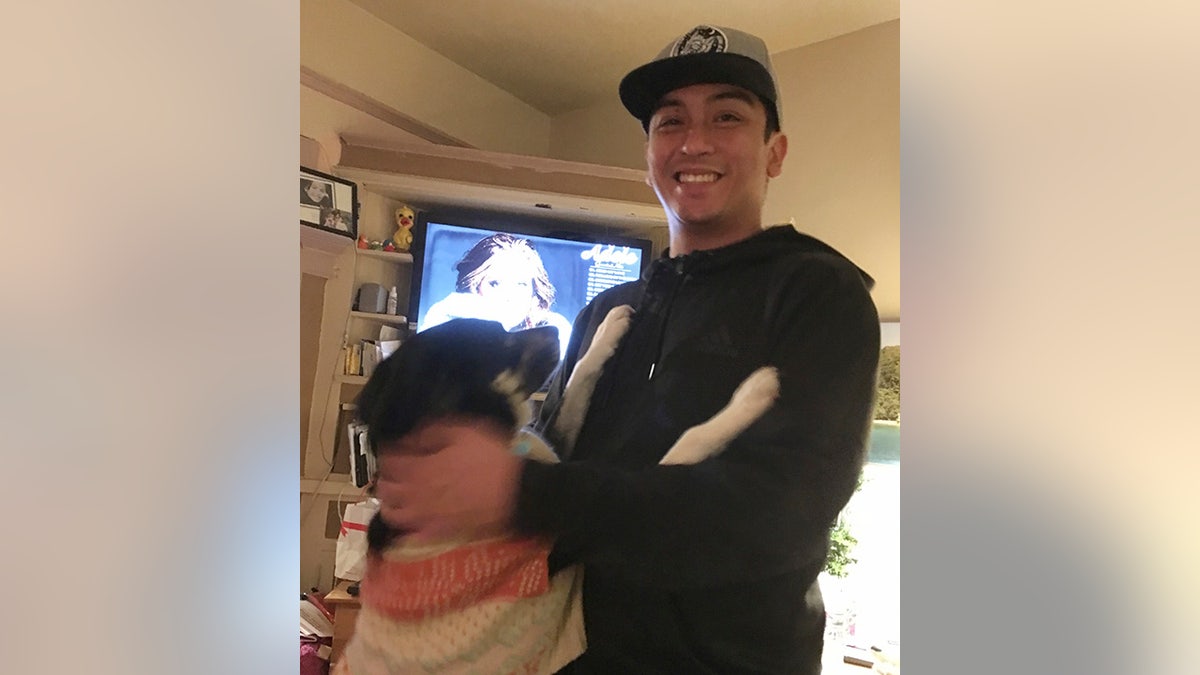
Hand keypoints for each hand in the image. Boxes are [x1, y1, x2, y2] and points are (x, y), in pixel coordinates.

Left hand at [373, 419, 522, 543]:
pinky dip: (406, 526)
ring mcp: (425, 517)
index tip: (395, 445)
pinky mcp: (438, 533)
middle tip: (398, 467)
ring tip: (401, 492)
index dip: (387, 451)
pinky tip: (414, 516)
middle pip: (384, 487)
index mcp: (420, 467)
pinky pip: (410, 535)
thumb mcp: (463, 431)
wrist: (519, 491)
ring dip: (391, 500)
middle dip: (386, 475)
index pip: (388, 460)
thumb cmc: (493, 456)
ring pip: (391, 512)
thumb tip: (410, 436)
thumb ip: (431, 431)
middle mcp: (416, 494)